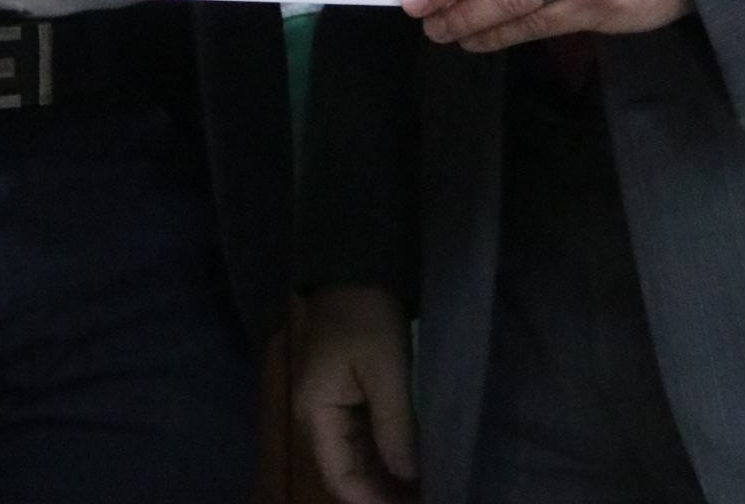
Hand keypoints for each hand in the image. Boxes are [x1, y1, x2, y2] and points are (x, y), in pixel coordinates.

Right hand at [296, 286, 419, 503]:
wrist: (356, 265)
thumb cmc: (366, 315)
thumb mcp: (384, 368)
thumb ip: (394, 425)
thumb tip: (409, 476)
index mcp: (315, 410)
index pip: (340, 475)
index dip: (372, 501)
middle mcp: (316, 414)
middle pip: (348, 469)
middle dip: (384, 492)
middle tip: (429, 499)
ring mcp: (330, 403)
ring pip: (358, 455)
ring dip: (388, 475)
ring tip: (427, 488)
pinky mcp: (346, 392)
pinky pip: (365, 435)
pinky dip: (389, 452)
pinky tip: (416, 463)